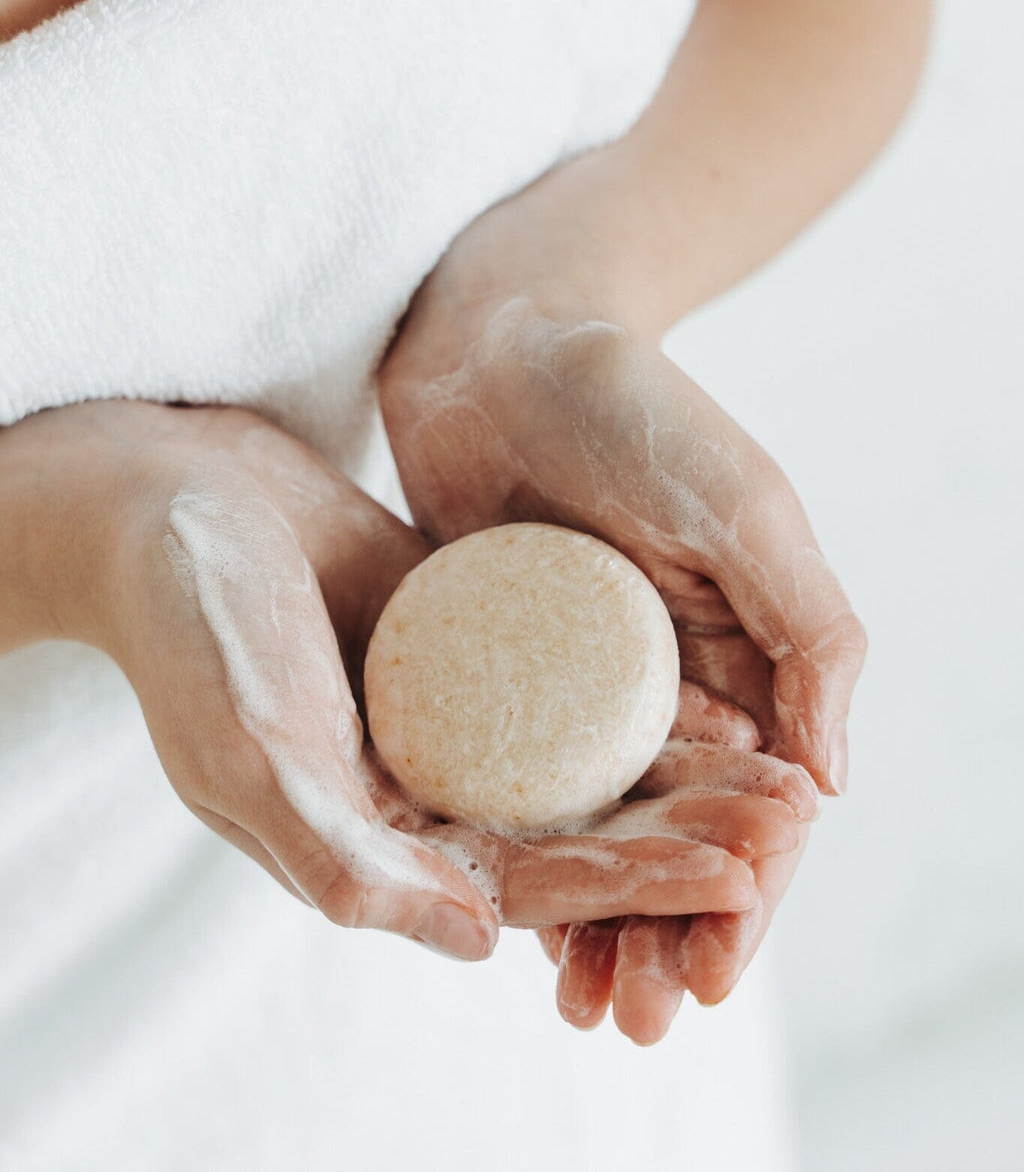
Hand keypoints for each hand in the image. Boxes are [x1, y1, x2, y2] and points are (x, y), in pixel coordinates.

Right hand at [4, 399, 774, 956]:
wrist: (164, 498)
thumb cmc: (190, 630)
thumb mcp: (252, 757)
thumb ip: (349, 865)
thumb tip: (474, 946)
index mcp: (370, 841)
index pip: (522, 883)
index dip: (630, 883)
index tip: (732, 871)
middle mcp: (417, 787)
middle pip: (571, 828)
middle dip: (675, 832)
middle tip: (783, 821)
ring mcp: (443, 712)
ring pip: (578, 758)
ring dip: (670, 767)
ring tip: (770, 760)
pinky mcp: (458, 641)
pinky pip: (561, 675)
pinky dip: (630, 687)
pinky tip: (706, 676)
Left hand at [379, 277, 864, 1026]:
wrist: (504, 335)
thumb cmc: (634, 403)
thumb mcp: (743, 504)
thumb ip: (807, 630)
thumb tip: (833, 786)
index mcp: (736, 657)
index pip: (753, 806)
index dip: (742, 897)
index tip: (714, 976)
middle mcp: (660, 684)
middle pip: (672, 838)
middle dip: (665, 933)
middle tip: (636, 1023)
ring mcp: (572, 685)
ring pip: (594, 830)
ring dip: (593, 922)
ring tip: (575, 1006)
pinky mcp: (491, 670)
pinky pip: (506, 779)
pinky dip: (514, 851)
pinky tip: (494, 916)